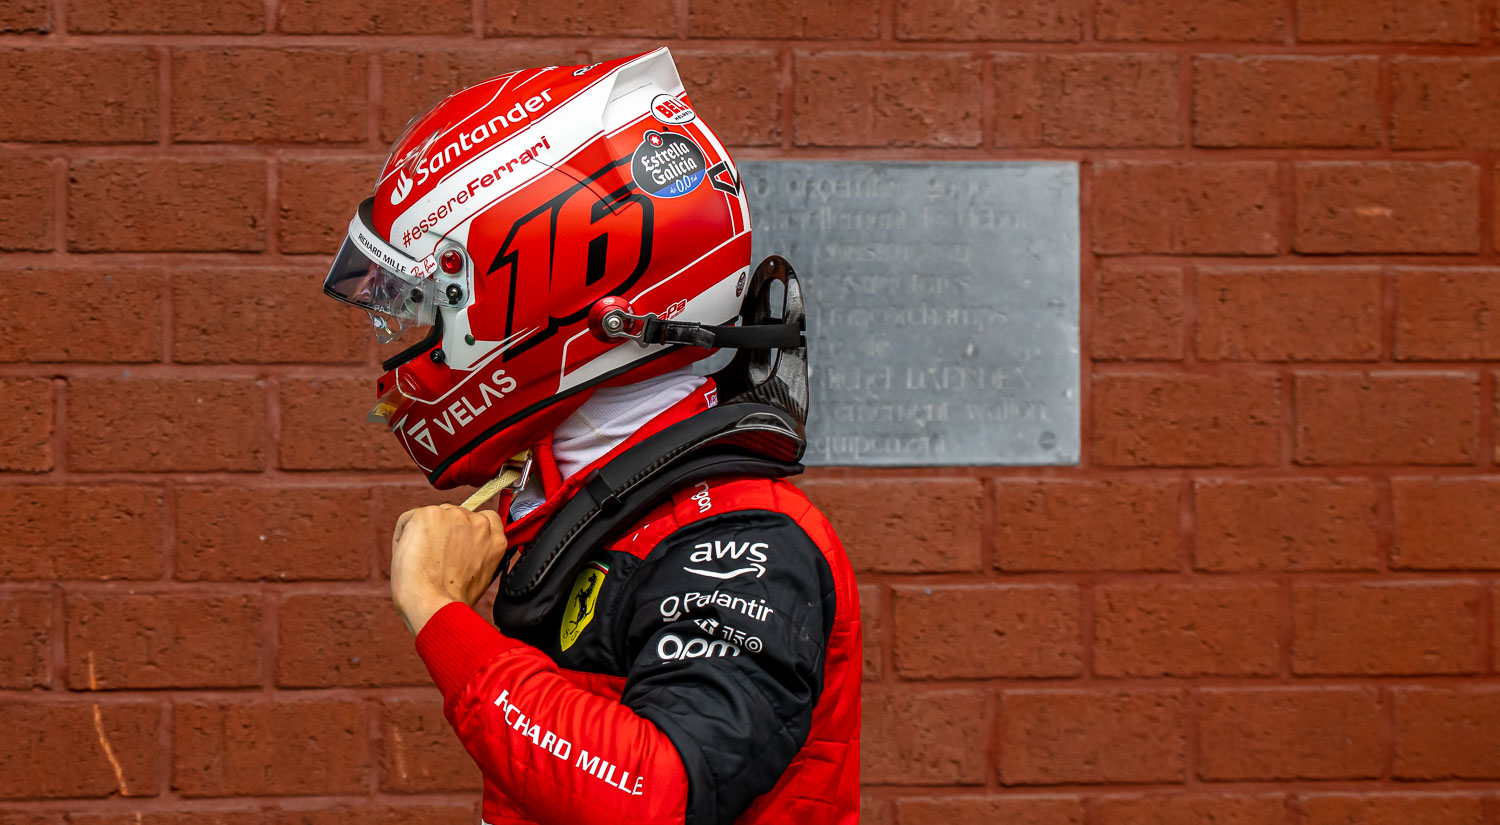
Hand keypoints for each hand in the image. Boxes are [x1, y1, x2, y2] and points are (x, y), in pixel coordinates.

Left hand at [390, 504, 507, 635]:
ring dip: (424, 534)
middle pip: (454, 516)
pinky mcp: (429, 515)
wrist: (435, 605)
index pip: (484, 519)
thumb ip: (476, 551)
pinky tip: (410, 556)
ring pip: (432, 517)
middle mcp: (479, 522)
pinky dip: (402, 537)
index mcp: (495, 538)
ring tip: (423, 562)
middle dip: (443, 534)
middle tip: (435, 561)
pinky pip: (408, 520)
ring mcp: (454, 515)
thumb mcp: (480, 573)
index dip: (466, 532)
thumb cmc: (452, 599)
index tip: (456, 547)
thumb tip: (459, 544)